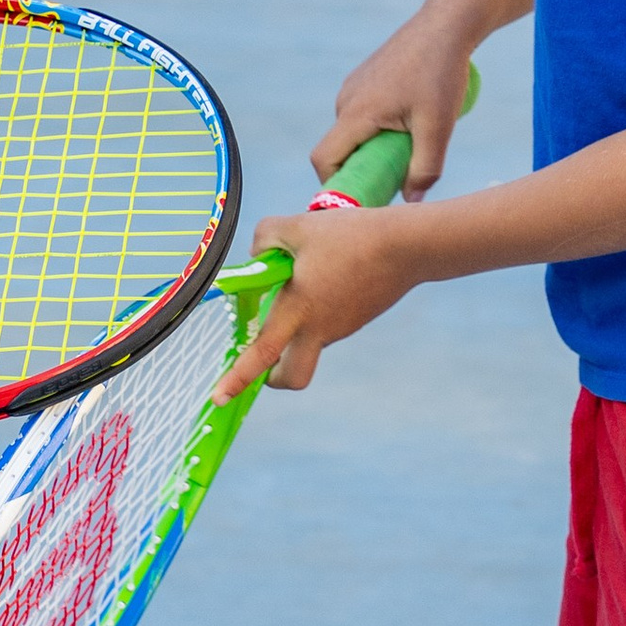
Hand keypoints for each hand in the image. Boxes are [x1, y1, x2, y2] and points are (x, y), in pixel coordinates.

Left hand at [215, 201, 415, 399]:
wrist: (408, 245)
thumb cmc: (351, 235)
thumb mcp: (297, 227)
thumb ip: (265, 239)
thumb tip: (258, 254)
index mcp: (299, 311)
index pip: (263, 354)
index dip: (238, 378)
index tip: (218, 398)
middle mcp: (320, 329)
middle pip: (293, 375)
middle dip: (272, 377)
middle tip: (260, 357)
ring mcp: (341, 327)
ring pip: (310, 339)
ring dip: (296, 321)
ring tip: (306, 270)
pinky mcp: (357, 317)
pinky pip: (328, 320)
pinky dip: (318, 306)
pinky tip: (330, 269)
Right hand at [312, 11, 477, 196]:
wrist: (445, 25)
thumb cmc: (441, 73)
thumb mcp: (439, 127)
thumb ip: (425, 168)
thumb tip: (411, 202)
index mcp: (357, 113)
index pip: (325, 160)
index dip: (335, 185)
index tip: (363, 198)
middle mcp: (346, 99)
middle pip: (339, 150)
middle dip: (362, 170)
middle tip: (396, 178)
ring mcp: (353, 87)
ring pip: (353, 133)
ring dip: (373, 148)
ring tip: (410, 144)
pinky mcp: (364, 80)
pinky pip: (361, 116)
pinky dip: (377, 130)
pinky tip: (410, 122)